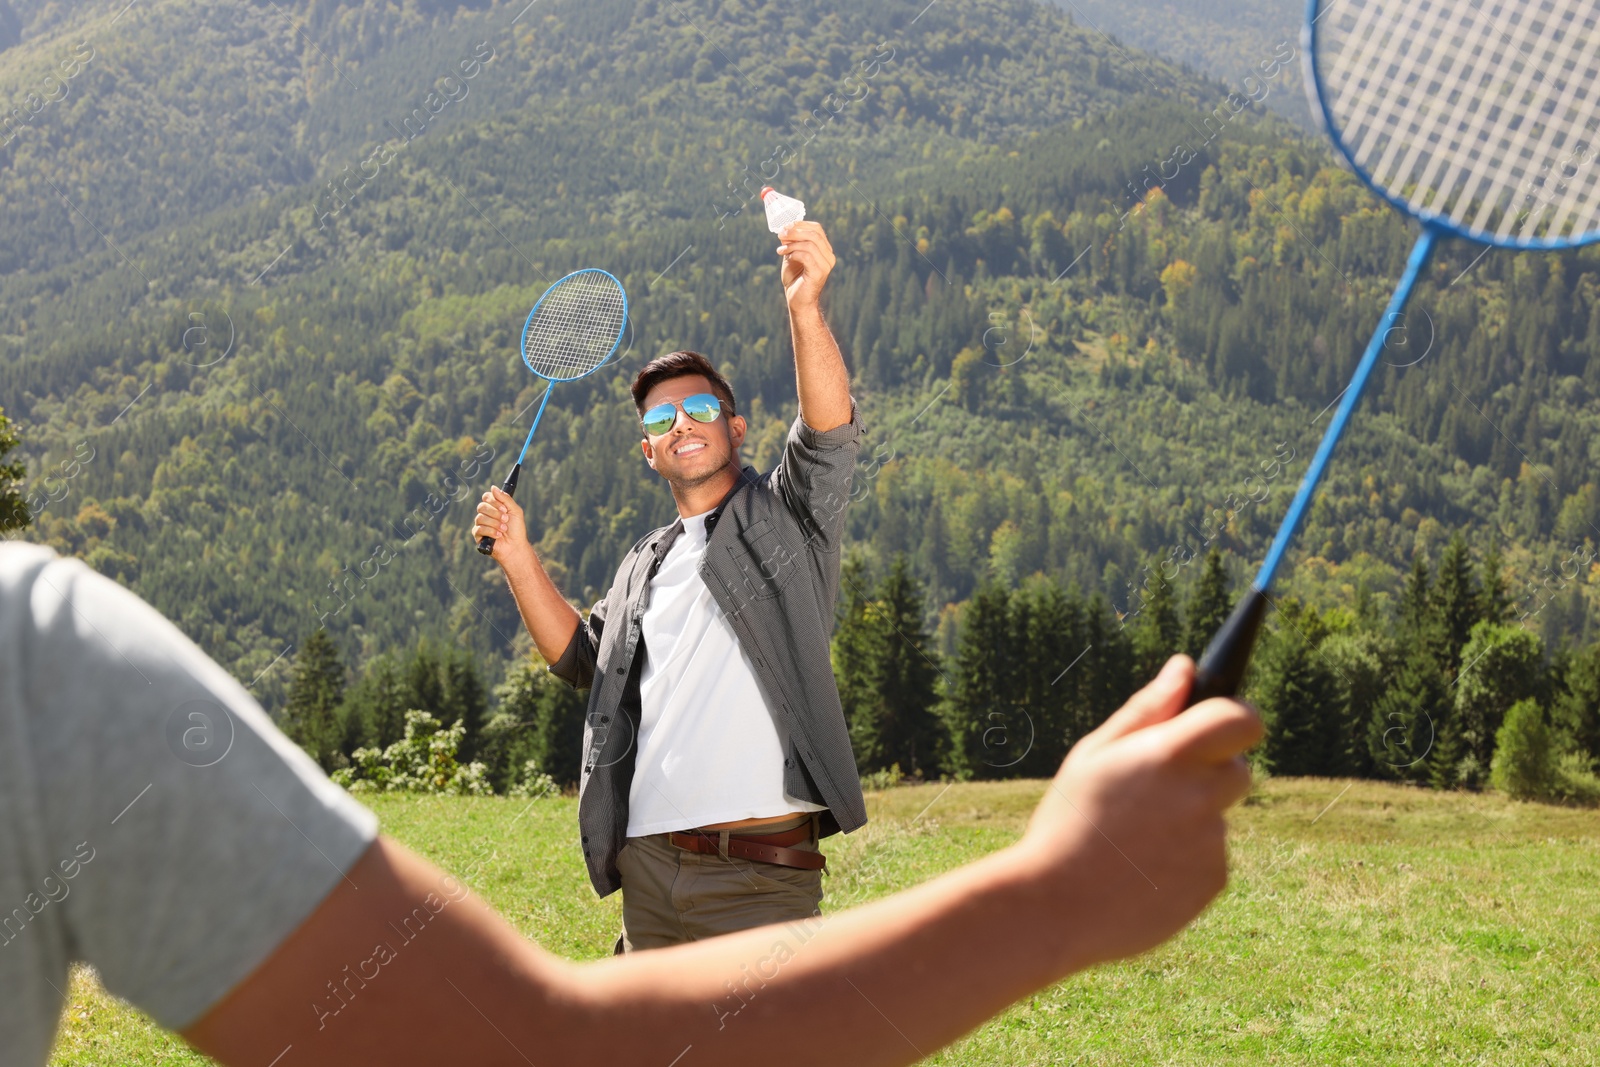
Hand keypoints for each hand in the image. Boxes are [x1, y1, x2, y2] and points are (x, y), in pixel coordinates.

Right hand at [472, 486, 532, 566]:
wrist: (515, 546)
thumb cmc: (517, 529)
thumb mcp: (515, 511)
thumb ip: (505, 498)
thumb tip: (493, 487)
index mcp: (494, 507)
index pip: (487, 497)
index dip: (494, 501)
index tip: (504, 508)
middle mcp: (486, 514)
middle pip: (482, 506)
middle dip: (495, 513)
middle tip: (506, 519)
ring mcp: (481, 524)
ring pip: (480, 518)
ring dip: (495, 523)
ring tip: (504, 529)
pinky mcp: (478, 535)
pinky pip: (479, 528)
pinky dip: (491, 531)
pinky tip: (498, 535)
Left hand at [777, 220, 835, 310]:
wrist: (797, 300)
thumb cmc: (795, 278)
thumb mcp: (792, 255)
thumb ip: (792, 242)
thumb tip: (785, 228)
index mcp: (825, 250)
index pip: (817, 229)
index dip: (800, 224)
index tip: (785, 226)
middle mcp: (829, 256)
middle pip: (814, 233)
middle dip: (794, 231)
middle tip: (781, 235)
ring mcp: (826, 265)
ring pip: (810, 244)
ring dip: (791, 244)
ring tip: (781, 250)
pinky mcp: (819, 273)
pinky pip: (806, 256)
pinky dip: (793, 253)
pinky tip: (785, 256)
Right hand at [1016, 655, 1261, 967]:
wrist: (1055, 906)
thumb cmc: (1068, 820)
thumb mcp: (1095, 754)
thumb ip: (1147, 708)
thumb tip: (1183, 667)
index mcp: (1169, 753)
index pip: (1242, 718)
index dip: (1237, 717)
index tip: (1221, 724)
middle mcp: (1200, 794)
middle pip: (1238, 769)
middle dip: (1210, 772)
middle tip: (1157, 790)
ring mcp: (1211, 840)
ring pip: (1217, 816)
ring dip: (1190, 820)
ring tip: (1134, 840)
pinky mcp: (1213, 880)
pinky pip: (1210, 857)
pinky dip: (1185, 859)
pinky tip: (1142, 868)